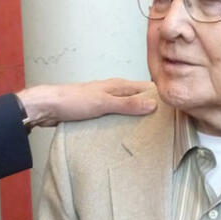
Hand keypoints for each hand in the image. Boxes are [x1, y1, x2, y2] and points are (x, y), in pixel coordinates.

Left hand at [16, 79, 155, 127]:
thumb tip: (153, 103)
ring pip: (125, 109)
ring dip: (134, 117)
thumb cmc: (73, 101)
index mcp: (117, 85)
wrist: (47, 107)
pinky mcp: (95, 113)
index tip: (173, 107)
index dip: (159, 95)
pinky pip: (114, 118)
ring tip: (148, 132)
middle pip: (137, 99)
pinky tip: (125, 134)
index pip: (145, 88)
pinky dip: (121, 124)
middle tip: (164, 125)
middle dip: (149, 108)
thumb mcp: (103, 103)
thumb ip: (127, 104)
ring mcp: (104, 102)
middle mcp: (113, 91)